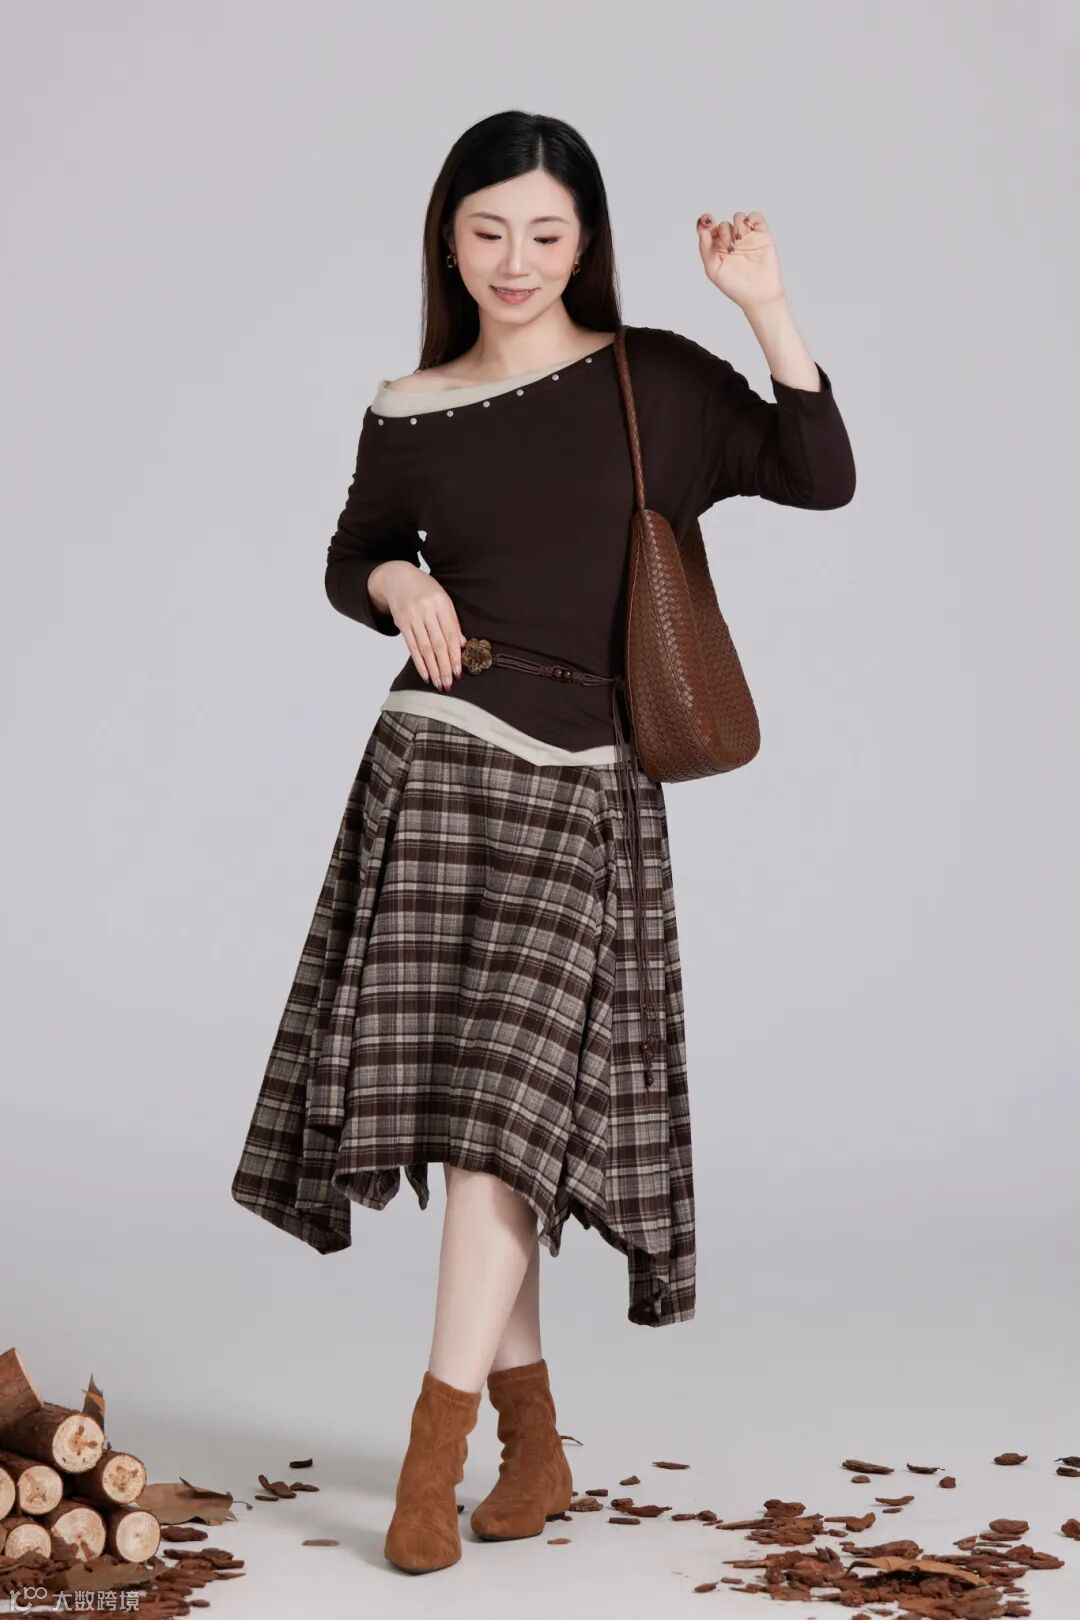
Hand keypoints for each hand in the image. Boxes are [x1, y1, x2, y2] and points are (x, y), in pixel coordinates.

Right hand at [369, 561, 466, 689]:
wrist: (398, 578)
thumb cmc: (425, 590)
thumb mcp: (443, 599)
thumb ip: (452, 621)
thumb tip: (462, 644)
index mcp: (441, 603)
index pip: (450, 634)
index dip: (455, 655)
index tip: (459, 671)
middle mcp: (426, 610)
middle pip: (438, 644)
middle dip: (444, 666)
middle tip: (449, 684)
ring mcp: (412, 617)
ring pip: (425, 648)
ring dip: (433, 669)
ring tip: (439, 683)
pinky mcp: (401, 623)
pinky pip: (412, 646)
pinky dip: (419, 663)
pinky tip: (425, 675)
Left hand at [696, 210, 784, 311]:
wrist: (758, 294)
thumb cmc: (735, 286)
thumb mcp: (713, 270)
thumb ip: (705, 249)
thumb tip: (702, 230)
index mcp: (718, 249)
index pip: (709, 230)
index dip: (706, 222)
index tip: (707, 222)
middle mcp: (732, 242)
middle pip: (723, 224)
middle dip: (723, 232)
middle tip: (730, 248)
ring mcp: (747, 238)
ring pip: (739, 217)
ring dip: (737, 225)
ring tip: (739, 240)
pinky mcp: (762, 235)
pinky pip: (756, 217)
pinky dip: (751, 218)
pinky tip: (748, 231)